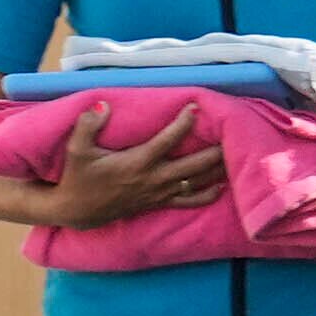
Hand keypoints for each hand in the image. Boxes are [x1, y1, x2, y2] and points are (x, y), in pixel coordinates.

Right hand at [45, 100, 224, 226]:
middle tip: (234, 135)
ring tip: (238, 157)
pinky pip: (189, 202)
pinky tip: (223, 187)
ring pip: (196, 183)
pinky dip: (208, 195)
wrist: (76, 210)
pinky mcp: (159, 203)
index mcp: (136, 163)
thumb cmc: (78, 177)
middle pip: (193, 165)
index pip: (166, 141)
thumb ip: (87, 126)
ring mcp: (159, 194)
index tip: (196, 107)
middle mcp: (153, 179)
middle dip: (215, 151)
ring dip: (217, 170)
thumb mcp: (76, 150)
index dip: (182, 124)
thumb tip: (102, 105)